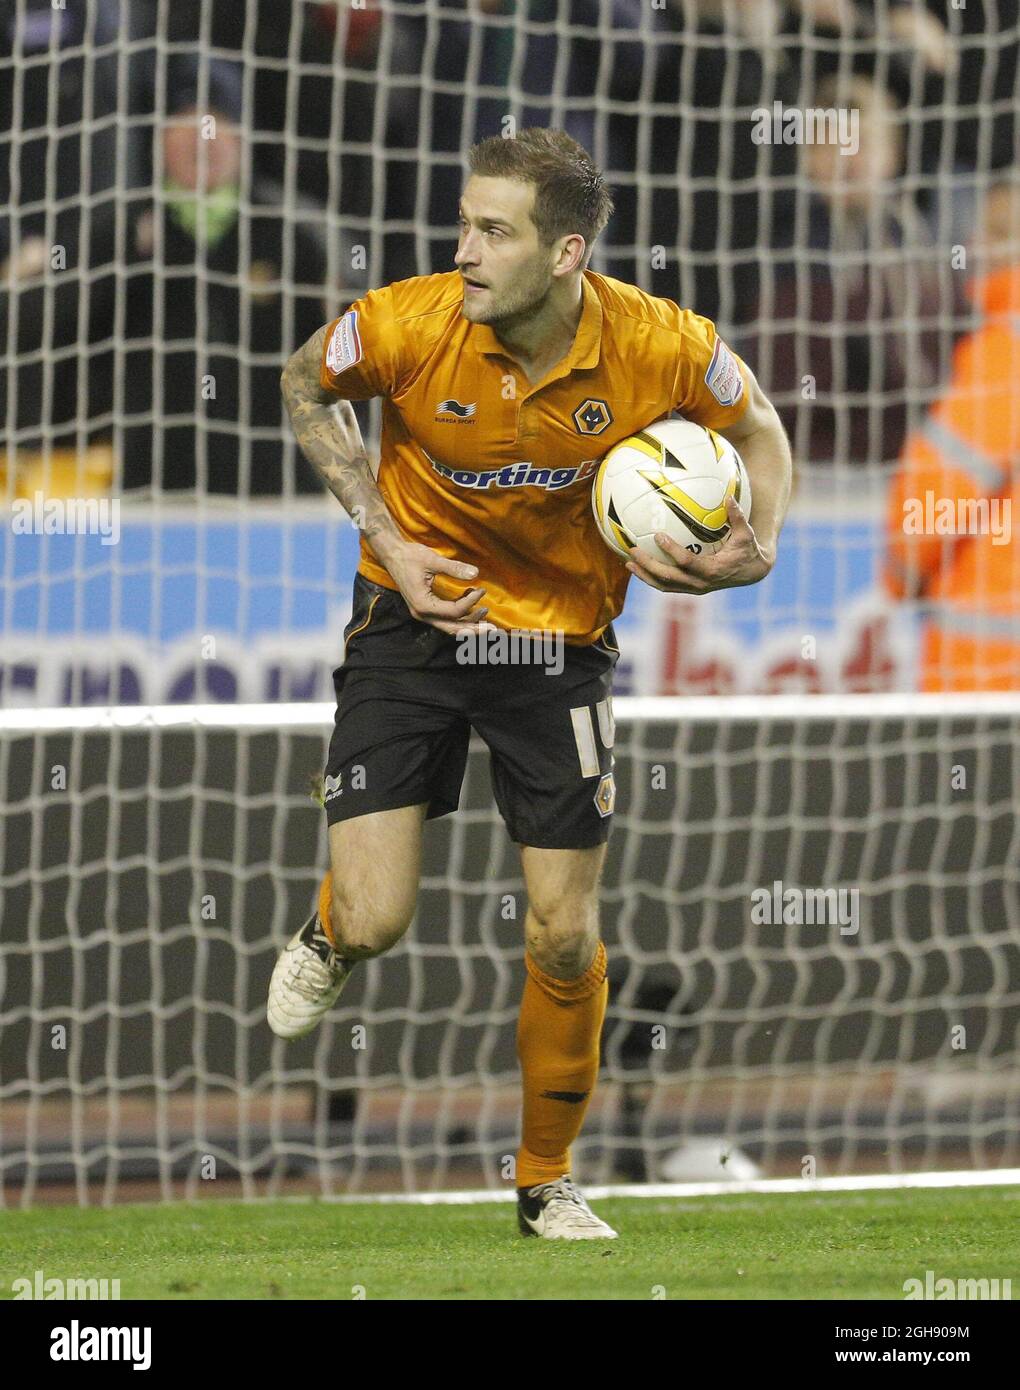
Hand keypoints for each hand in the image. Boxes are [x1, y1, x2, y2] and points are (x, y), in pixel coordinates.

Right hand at [381, 540, 495, 635]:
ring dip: (468, 624)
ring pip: (449, 627)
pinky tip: (472, 602)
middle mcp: (422, 614)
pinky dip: (460, 615)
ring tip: (487, 620)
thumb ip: (453, 568)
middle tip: (493, 628)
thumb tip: (475, 573)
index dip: (470, 602)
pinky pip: (446, 618)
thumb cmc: (410, 556)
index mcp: (423, 604)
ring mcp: (423, 613)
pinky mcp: (426, 609)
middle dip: (474, 628)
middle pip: (452, 629)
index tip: (481, 590)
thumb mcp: (432, 559)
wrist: (393, 555)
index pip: (453, 611)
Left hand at [626, 495, 773, 594]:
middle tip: (633, 550)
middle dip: (648, 565)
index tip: (658, 535)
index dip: (671, 550)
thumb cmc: (747, 549)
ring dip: (644, 575)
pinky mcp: (689, 589)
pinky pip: (666, 586)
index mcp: (712, 570)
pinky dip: (651, 578)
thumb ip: (738, 517)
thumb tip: (729, 496)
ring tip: (628, 563)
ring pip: (664, 585)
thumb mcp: (746, 534)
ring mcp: (693, 589)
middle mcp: (700, 584)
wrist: (751, 573)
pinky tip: (638, 567)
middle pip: (668, 577)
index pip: (686, 562)